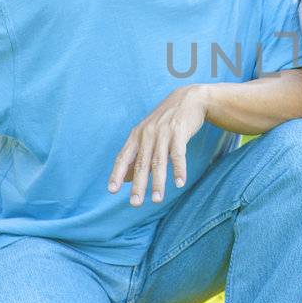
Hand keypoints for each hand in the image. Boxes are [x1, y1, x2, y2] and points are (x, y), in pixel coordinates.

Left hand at [107, 85, 209, 204]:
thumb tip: (124, 180)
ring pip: (159, 162)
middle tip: (135, 203)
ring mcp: (164, 133)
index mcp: (137, 135)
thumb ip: (136, 155)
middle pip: (141, 163)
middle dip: (138, 185)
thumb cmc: (166, 120)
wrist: (189, 99)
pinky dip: (179, 169)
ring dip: (158, 182)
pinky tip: (179, 183)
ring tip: (156, 200)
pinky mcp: (180, 133)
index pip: (124, 157)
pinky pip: (178, 154)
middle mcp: (147, 134)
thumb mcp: (148, 134)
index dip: (117, 174)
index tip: (112, 190)